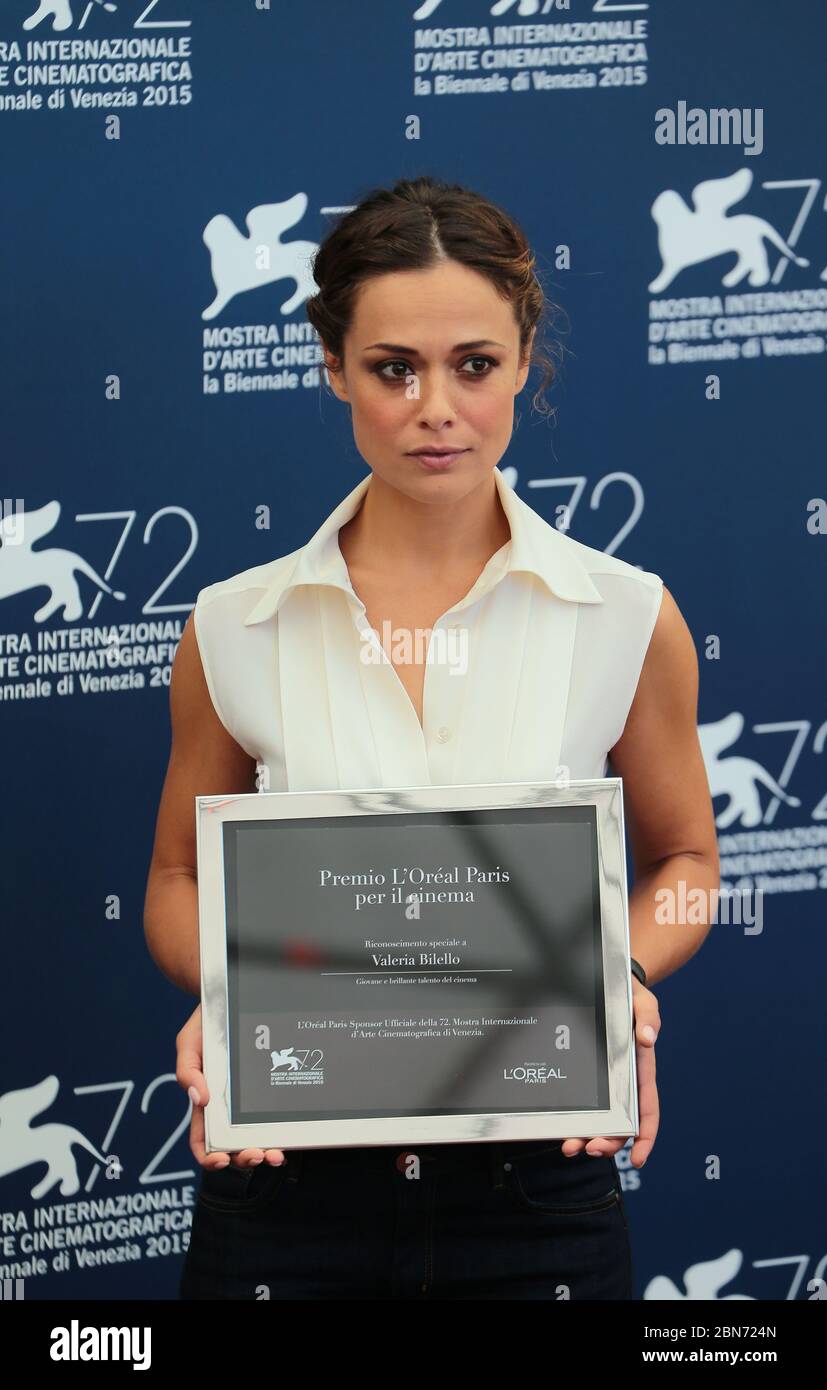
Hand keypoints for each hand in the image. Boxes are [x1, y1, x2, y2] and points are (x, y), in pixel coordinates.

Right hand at [176, 1002, 285, 1170]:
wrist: (229, 999)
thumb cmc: (205, 1024)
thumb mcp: (188, 1043)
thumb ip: (187, 1070)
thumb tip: (199, 1099)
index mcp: (205, 1101)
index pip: (203, 1140)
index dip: (209, 1157)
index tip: (221, 1160)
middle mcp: (228, 1107)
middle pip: (233, 1145)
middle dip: (244, 1158)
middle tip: (258, 1155)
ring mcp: (249, 1100)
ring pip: (256, 1137)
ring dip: (266, 1151)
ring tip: (276, 1153)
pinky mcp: (268, 1090)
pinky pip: (275, 1115)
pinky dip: (281, 1130)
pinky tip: (290, 1135)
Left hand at [560, 975, 659, 1167]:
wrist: (609, 984)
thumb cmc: (630, 997)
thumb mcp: (644, 1003)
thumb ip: (648, 1019)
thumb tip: (648, 1040)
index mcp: (641, 1071)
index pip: (647, 1111)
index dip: (645, 1138)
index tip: (638, 1159)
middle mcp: (623, 1082)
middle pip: (620, 1123)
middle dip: (608, 1142)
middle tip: (590, 1149)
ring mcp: (604, 1081)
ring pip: (598, 1118)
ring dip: (587, 1136)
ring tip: (570, 1146)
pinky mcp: (587, 1074)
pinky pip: (582, 1101)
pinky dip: (574, 1117)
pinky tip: (561, 1127)